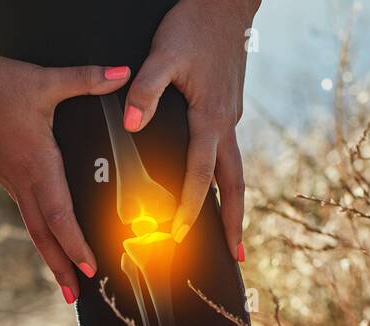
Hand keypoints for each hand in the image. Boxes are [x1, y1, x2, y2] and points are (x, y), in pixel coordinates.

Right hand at [0, 56, 131, 301]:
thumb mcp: (42, 80)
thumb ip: (85, 79)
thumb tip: (122, 72)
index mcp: (35, 165)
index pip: (59, 216)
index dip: (76, 245)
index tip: (91, 269)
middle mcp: (21, 180)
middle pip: (44, 235)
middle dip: (61, 267)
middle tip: (75, 297)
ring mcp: (8, 180)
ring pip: (33, 226)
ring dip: (50, 255)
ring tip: (64, 281)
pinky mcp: (1, 173)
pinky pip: (25, 209)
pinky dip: (40, 230)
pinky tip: (48, 236)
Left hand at [123, 0, 258, 259]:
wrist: (226, 1)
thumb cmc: (193, 24)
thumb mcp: (164, 53)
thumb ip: (146, 90)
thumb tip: (133, 126)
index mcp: (211, 118)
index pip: (200, 175)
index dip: (188, 208)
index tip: (178, 237)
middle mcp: (227, 124)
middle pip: (234, 184)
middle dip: (233, 222)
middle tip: (236, 256)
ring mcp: (231, 117)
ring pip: (235, 170)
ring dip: (233, 203)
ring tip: (231, 234)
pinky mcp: (227, 108)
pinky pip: (228, 153)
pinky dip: (225, 178)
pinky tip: (215, 187)